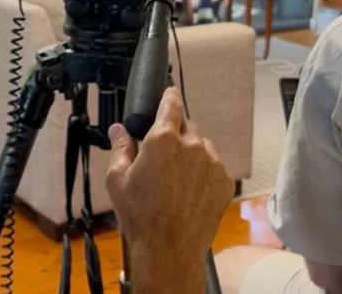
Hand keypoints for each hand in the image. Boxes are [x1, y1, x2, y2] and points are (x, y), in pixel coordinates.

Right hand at [107, 88, 232, 266]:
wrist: (169, 247)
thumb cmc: (140, 214)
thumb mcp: (118, 179)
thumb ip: (120, 148)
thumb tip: (118, 130)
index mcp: (163, 139)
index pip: (171, 103)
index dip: (169, 96)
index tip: (169, 93)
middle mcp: (191, 145)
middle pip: (186, 125)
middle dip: (175, 133)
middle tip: (162, 154)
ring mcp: (211, 163)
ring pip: (201, 146)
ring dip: (191, 152)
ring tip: (176, 176)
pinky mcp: (223, 181)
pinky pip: (213, 166)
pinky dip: (203, 171)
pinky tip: (188, 189)